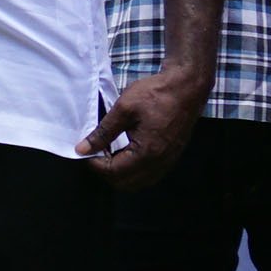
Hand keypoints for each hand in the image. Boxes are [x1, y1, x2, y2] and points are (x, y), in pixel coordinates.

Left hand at [82, 68, 207, 189]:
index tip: (85, 150)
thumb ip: (103, 132)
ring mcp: (168, 161)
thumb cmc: (156, 94)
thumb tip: (83, 149)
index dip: (94, 164)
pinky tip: (125, 152)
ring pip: (138, 182)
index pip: (113, 172)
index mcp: (147, 152)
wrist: (187, 87)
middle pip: (125, 183)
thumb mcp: (123, 109)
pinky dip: (133, 170)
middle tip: (96, 152)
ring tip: (109, 152)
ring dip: (120, 173)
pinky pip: (149, 174)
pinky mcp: (172, 156)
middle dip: (106, 172)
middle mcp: (160, 163)